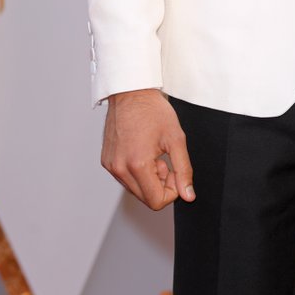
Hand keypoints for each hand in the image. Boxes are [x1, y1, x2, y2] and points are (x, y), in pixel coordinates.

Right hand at [101, 88, 194, 210]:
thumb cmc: (153, 110)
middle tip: (164, 160)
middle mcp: (119, 168)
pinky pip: (125, 178)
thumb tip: (188, 195)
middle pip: (145, 198)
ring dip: (148, 178)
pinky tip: (141, 151)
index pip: (156, 201)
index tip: (174, 171)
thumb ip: (184, 170)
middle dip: (160, 184)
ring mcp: (111, 166)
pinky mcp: (106, 161)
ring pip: (135, 189)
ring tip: (153, 154)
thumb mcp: (176, 139)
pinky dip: (136, 171)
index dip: (171, 190)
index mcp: (137, 165)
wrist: (131, 93)